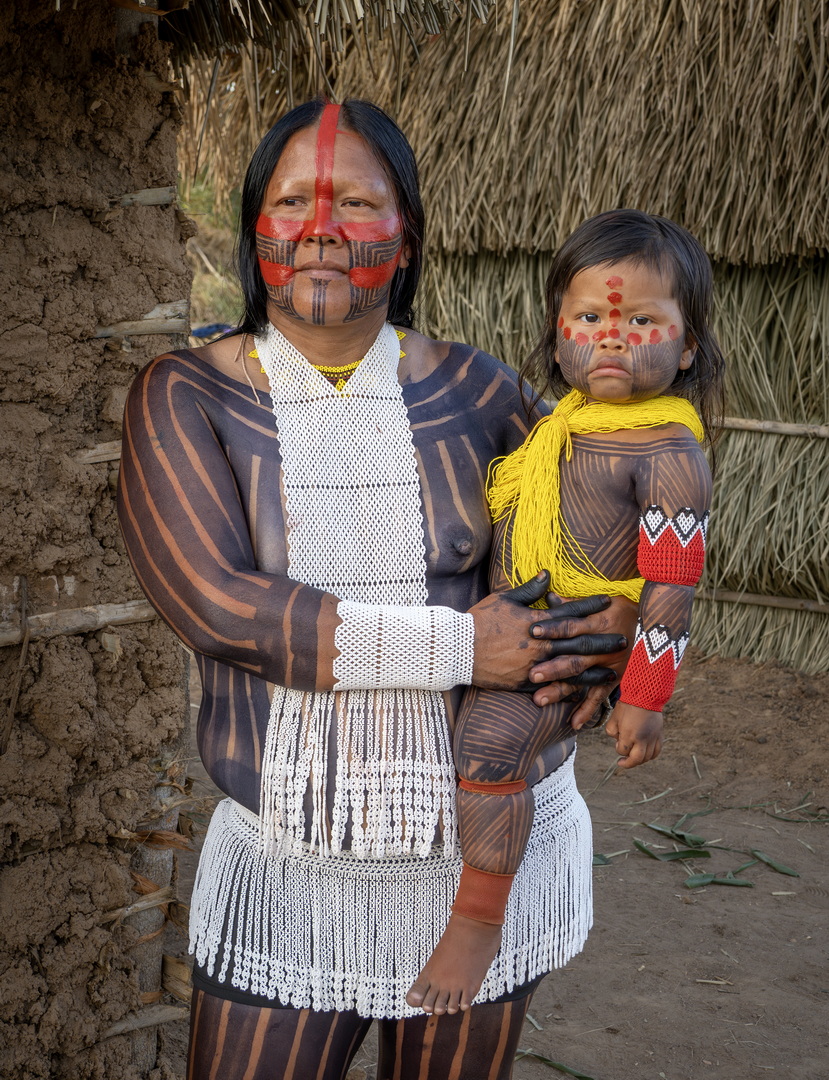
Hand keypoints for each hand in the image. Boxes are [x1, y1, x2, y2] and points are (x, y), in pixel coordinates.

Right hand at [469, 574, 627, 690]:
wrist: (458, 649)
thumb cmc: (480, 621)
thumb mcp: (504, 599)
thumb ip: (529, 590)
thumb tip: (547, 575)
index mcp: (537, 621)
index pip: (571, 612)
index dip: (591, 607)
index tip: (609, 603)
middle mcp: (540, 643)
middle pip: (579, 641)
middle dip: (603, 640)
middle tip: (623, 639)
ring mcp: (535, 665)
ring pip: (572, 668)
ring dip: (595, 670)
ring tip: (614, 671)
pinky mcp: (526, 683)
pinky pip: (554, 688)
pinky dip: (572, 691)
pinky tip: (586, 692)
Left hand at [529, 594, 636, 723]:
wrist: (660, 627)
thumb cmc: (627, 610)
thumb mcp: (604, 602)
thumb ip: (575, 603)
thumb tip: (549, 597)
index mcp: (599, 624)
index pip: (572, 626)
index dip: (553, 628)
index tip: (532, 631)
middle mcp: (604, 646)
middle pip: (574, 657)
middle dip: (552, 667)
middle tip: (531, 675)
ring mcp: (610, 665)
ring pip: (582, 678)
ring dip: (561, 690)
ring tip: (539, 700)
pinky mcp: (615, 678)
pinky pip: (600, 696)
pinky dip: (587, 710)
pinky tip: (573, 723)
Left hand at [605, 701, 662, 767]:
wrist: (645, 695)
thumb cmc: (627, 705)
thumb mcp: (613, 718)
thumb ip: (612, 732)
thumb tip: (618, 742)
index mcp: (629, 734)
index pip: (623, 751)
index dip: (618, 749)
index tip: (617, 743)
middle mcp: (642, 739)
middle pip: (637, 759)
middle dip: (628, 763)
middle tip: (622, 761)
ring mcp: (652, 738)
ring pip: (648, 757)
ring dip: (639, 760)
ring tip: (633, 756)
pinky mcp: (659, 735)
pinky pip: (656, 751)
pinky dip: (650, 755)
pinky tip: (645, 753)